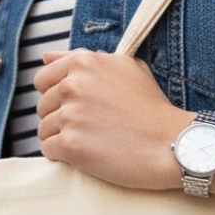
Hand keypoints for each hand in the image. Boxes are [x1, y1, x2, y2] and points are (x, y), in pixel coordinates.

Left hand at [34, 49, 187, 190]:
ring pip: (44, 130)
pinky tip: (86, 155)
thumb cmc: (152, 108)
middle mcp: (73, 85)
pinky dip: (63, 156)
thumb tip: (46, 57)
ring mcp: (70, 116)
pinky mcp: (71, 145)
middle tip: (89, 129)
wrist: (171, 144)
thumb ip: (86, 60)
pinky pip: (49, 150)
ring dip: (62, 138)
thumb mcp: (126, 68)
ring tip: (90, 143)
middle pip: (43, 106)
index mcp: (84, 63)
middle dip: (59, 118)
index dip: (57, 96)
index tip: (79, 108)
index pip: (43, 79)